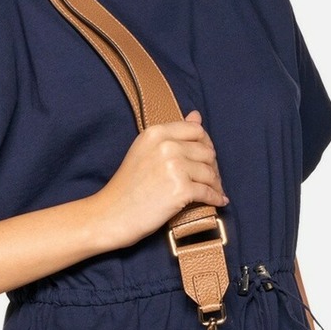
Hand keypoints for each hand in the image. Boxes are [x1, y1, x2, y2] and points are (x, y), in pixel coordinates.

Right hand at [93, 108, 228, 251]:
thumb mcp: (144, 151)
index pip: (196, 130)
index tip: (205, 157)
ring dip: (216, 183)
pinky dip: (216, 198)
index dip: (205, 144)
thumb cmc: (127, 186)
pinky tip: (219, 201)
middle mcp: (166, 146)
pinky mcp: (181, 189)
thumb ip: (172, 134)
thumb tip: (197, 115)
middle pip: (206, 151)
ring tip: (215, 191)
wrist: (111, 214)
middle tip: (211, 179)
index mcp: (156, 133)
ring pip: (210, 172)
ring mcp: (174, 167)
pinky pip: (209, 192)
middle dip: (212, 166)